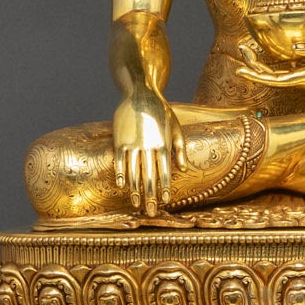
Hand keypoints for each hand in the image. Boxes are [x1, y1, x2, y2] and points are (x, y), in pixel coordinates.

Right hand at [112, 89, 186, 215]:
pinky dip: (121, 175)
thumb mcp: (176, 127)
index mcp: (164, 144)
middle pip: (149, 176)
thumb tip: (184, 169)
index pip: (165, 171)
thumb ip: (180, 148)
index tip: (166, 201)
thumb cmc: (162, 111)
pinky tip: (123, 186)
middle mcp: (148, 146)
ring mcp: (133, 143)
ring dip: (135, 190)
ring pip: (134, 172)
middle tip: (151, 212)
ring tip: (136, 204)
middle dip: (150, 196)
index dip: (165, 188)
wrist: (140, 93)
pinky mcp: (120, 140)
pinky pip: (119, 161)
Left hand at [229, 39, 304, 98]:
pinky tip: (267, 53)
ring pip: (275, 72)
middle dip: (253, 64)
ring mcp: (302, 77)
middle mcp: (299, 80)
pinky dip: (273, 62)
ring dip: (260, 62)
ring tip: (248, 48)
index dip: (255, 75)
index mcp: (303, 79)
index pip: (272, 79)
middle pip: (269, 75)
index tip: (240, 69)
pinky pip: (285, 69)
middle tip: (241, 48)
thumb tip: (293, 47)